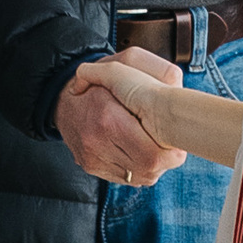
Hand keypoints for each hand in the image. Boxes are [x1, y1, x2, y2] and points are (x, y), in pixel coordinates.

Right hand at [55, 63, 185, 187]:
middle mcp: (98, 142)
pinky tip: (140, 152)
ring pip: (140, 176)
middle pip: (148, 168)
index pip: (152, 155)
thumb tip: (179, 93)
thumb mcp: (128, 64)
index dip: (171, 152)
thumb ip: (158, 73)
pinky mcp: (92, 167)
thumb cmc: (102, 82)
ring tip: (156, 146)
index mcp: (108, 118)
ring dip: (154, 165)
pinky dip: (138, 168)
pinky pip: (126, 177)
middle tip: (172, 145)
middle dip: (166, 159)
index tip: (177, 141)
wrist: (63, 101)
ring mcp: (93, 158)